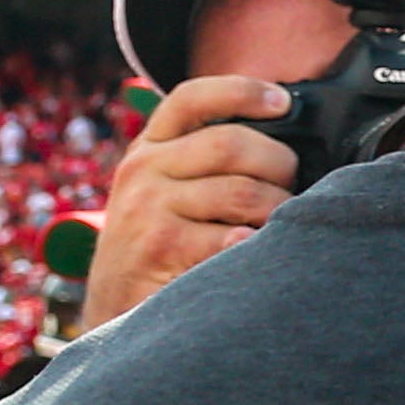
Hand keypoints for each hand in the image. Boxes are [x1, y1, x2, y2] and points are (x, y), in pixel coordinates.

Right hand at [78, 76, 297, 329]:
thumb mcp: (165, 194)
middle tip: (290, 190)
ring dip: (277, 210)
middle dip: (279, 165)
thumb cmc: (159, 250)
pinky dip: (256, 244)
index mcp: (149, 148)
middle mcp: (143, 169)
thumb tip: (285, 146)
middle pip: (233, 143)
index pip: (192, 98)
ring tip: (276, 228)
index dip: (243, 91)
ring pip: (243, 191)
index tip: (283, 102)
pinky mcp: (161, 245)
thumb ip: (205, 164)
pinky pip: (233, 236)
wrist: (114, 313)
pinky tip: (255, 252)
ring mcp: (148, 206)